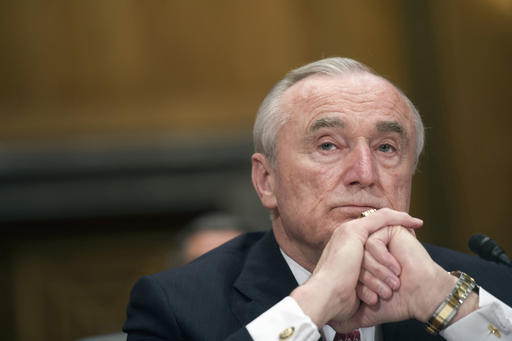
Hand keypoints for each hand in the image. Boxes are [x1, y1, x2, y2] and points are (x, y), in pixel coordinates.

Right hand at [290, 209, 422, 327]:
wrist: (326, 296)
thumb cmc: (339, 298)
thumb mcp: (356, 287)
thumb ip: (364, 280)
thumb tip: (374, 293)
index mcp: (344, 249)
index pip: (369, 236)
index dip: (387, 236)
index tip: (406, 240)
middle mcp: (344, 237)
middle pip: (376, 226)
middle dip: (398, 227)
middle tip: (415, 233)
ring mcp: (348, 232)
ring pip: (381, 222)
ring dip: (400, 229)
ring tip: (415, 238)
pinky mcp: (355, 231)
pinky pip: (383, 219)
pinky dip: (399, 219)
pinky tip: (413, 222)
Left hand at [336, 225, 475, 332]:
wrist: (418, 298)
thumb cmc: (395, 302)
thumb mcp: (365, 308)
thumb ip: (350, 313)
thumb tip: (337, 326)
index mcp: (360, 266)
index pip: (349, 268)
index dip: (362, 285)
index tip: (375, 300)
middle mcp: (367, 252)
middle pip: (355, 258)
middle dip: (371, 278)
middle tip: (385, 292)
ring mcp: (378, 241)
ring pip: (363, 251)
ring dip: (379, 270)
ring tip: (392, 282)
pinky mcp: (388, 233)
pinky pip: (373, 242)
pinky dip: (383, 258)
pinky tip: (396, 267)